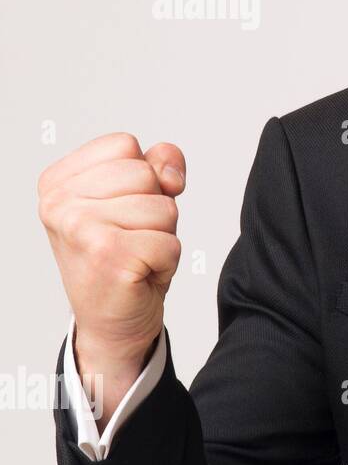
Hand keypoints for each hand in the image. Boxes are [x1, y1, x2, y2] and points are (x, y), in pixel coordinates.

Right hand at [38, 133, 185, 407]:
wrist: (112, 320)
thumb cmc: (124, 256)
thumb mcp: (140, 197)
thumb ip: (158, 164)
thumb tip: (168, 168)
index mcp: (58, 181)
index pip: (125, 144)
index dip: (143, 176)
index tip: (123, 210)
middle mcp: (59, 203)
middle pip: (146, 173)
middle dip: (155, 206)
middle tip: (132, 237)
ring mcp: (80, 229)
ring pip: (164, 207)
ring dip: (162, 235)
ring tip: (135, 254)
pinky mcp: (108, 256)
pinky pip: (171, 241)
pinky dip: (167, 260)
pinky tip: (140, 273)